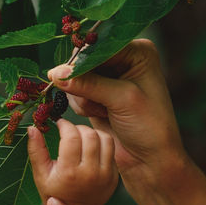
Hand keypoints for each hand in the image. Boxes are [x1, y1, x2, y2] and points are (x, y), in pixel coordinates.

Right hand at [27, 118, 117, 204]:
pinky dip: (101, 143)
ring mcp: (105, 175)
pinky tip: (91, 147)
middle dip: (78, 127)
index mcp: (70, 172)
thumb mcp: (41, 173)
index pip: (71, 137)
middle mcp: (90, 173)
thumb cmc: (55, 191)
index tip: (60, 124)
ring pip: (105, 139)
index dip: (65, 125)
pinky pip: (111, 150)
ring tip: (82, 136)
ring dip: (92, 132)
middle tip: (70, 131)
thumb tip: (32, 128)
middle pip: (89, 135)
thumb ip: (36, 150)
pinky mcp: (114, 176)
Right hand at [46, 39, 184, 180]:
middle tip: (94, 100)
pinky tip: (102, 115)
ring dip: (85, 98)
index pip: (102, 45)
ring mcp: (109, 78)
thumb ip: (89, 83)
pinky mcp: (98, 94)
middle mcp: (123, 60)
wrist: (149, 159)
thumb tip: (55, 73)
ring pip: (76, 78)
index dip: (83, 59)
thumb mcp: (122, 99)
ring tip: (106, 111)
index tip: (67, 73)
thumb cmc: (148, 126)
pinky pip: (76, 93)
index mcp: (138, 52)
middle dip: (84, 82)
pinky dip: (83, 106)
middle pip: (85, 60)